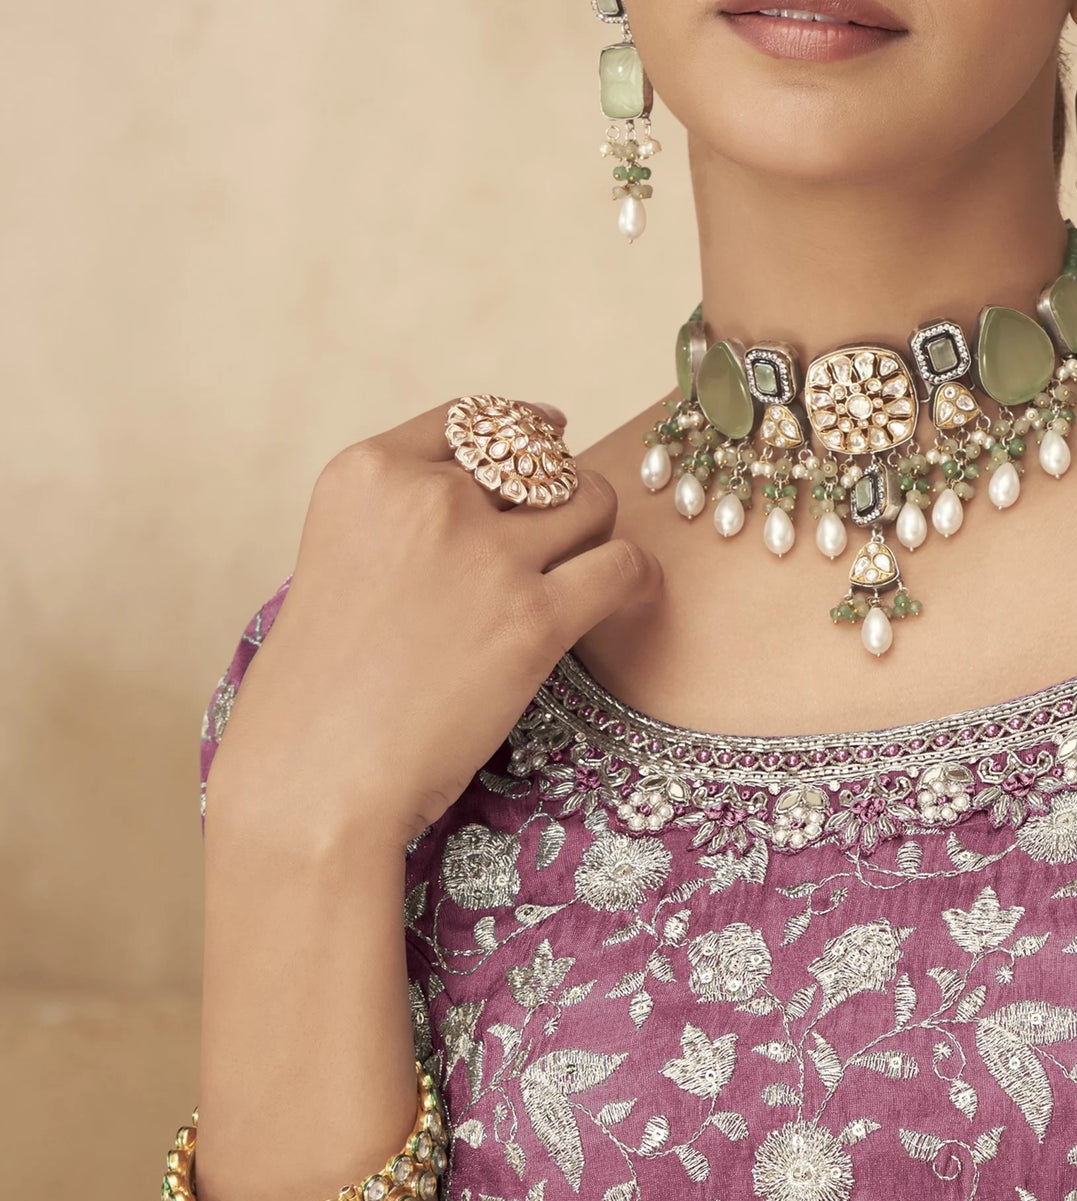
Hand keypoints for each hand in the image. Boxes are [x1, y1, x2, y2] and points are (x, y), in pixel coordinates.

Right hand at [205, 396, 657, 849]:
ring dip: (597, 531)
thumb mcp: (337, 563)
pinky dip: (639, 578)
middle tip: (554, 537)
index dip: (520, 436)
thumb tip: (494, 498)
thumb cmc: (318, 693)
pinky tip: (631, 595)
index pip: (474, 421)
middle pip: (539, 460)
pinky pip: (624, 565)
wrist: (313, 779)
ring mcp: (486, 555)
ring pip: (592, 501)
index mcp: (368, 473)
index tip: (546, 445)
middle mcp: (429, 497)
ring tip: (584, 568)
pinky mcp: (535, 619)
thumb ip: (402, 520)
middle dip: (555, 493)